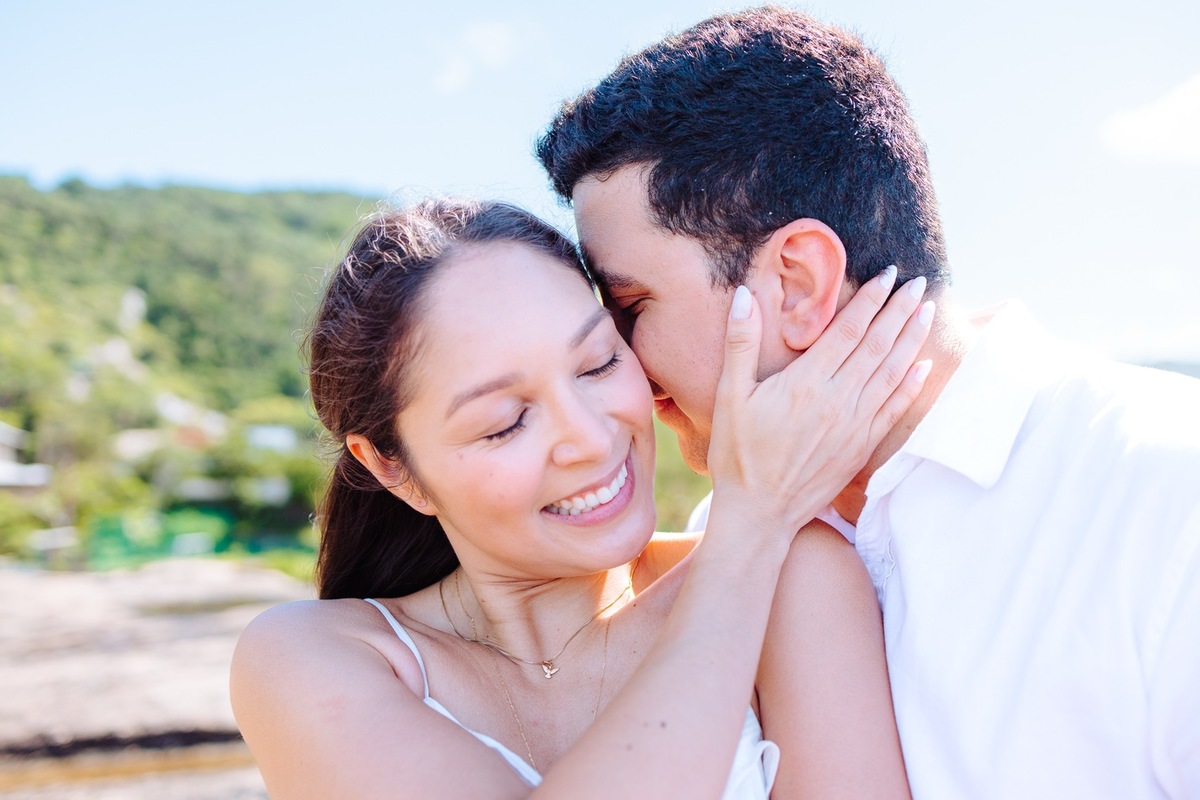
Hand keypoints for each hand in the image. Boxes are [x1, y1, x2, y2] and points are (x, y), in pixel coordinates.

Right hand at [706, 266, 932, 534]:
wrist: (759, 513)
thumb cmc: (738, 454)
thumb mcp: (729, 396)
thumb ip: (740, 343)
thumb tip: (747, 295)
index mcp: (806, 383)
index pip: (848, 330)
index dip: (871, 300)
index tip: (888, 275)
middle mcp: (838, 401)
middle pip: (878, 345)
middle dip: (900, 310)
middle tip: (918, 283)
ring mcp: (854, 426)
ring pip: (892, 373)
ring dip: (912, 339)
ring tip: (928, 311)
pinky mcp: (861, 447)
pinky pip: (893, 409)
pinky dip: (911, 385)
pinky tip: (923, 366)